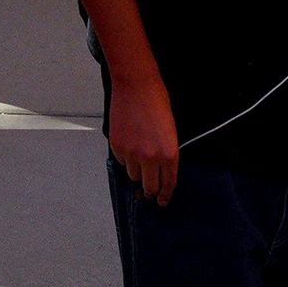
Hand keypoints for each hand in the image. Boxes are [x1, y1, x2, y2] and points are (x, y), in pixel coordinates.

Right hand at [107, 71, 181, 206]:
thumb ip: (166, 153)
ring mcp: (131, 153)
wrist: (136, 86)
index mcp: (169, 154)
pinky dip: (125, 157)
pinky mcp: (117, 147)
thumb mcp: (170, 131)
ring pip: (133, 175)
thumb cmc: (157, 102)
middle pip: (149, 187)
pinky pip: (121, 161)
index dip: (165, 195)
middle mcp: (150, 158)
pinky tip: (129, 143)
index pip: (168, 183)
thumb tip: (159, 170)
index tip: (162, 201)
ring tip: (139, 155)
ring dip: (137, 170)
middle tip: (149, 191)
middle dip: (150, 191)